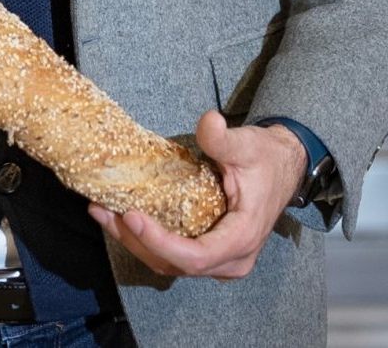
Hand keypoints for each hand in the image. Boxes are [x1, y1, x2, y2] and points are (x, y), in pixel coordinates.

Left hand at [87, 110, 306, 280]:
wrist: (284, 168)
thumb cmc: (266, 158)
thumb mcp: (247, 144)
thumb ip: (224, 139)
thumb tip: (208, 122)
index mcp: (241, 238)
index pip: (195, 256)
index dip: (160, 242)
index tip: (132, 216)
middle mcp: (231, 260)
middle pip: (175, 264)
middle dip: (135, 241)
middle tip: (103, 212)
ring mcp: (220, 261)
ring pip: (170, 265)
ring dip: (134, 243)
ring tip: (103, 214)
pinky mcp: (210, 254)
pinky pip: (174, 256)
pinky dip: (146, 240)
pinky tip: (121, 218)